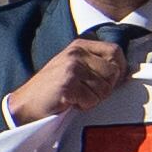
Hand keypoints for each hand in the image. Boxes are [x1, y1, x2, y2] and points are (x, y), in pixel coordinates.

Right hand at [0, 33, 136, 126]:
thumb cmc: (51, 90)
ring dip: (93, 99)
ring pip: (104, 88)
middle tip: (88, 93)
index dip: (119, 69)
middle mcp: (76, 53)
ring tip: (76, 97)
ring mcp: (71, 67)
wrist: (25, 105)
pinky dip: (83, 106)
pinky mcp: (67, 84)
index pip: (115, 51)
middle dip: (106, 88)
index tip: (110, 82)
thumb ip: (97, 65)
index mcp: (80, 45)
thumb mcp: (73, 68)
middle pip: (113, 71)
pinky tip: (69, 102)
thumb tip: (126, 73)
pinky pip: (91, 99)